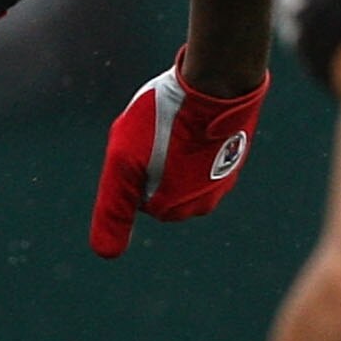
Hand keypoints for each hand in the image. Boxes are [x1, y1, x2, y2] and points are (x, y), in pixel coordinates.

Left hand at [90, 62, 266, 257]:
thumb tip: (105, 254)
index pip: (137, 196)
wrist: (216, 87)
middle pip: (161, 185)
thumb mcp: (123, 163)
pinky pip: (206, 154)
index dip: (133, 165)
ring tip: (178, 124)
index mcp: (170, 209)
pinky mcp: (235, 158)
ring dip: (177, 149)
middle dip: (155, 160)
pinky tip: (197, 119)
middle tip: (159, 131)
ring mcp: (222, 182)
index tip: (141, 144)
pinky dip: (198, 139)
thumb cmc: (164, 121)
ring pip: (184, 169)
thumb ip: (113, 209)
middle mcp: (200, 205)